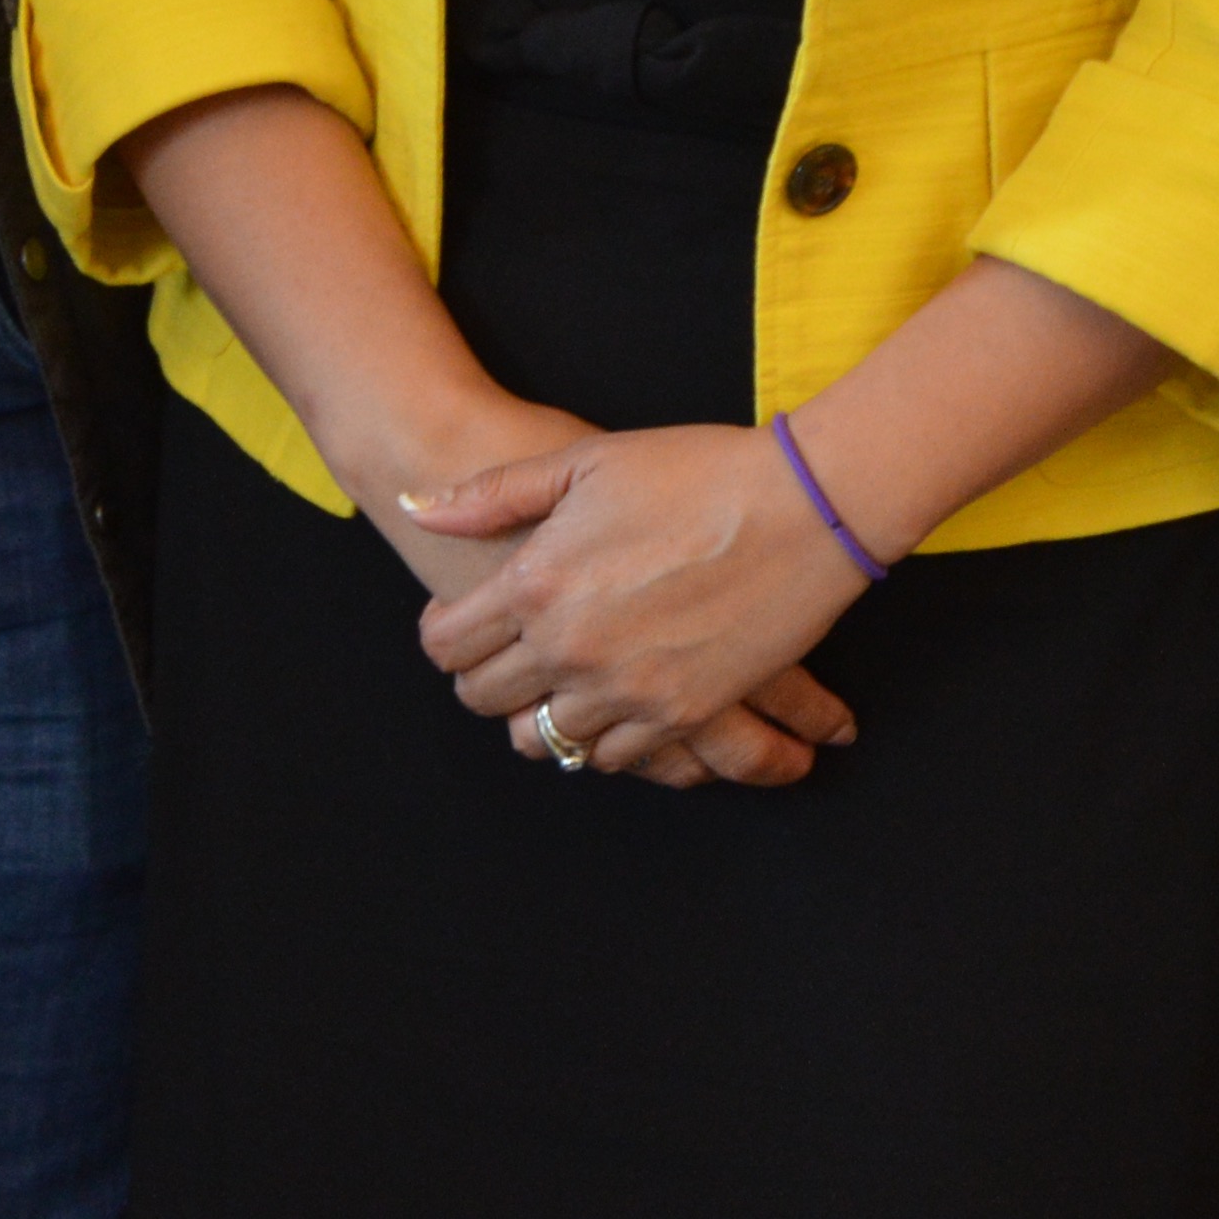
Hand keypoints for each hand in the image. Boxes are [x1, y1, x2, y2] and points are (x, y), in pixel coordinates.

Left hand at [407, 424, 872, 791]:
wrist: (802, 506)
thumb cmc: (694, 470)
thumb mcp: (584, 461)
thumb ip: (492, 493)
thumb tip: (416, 505)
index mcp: (535, 584)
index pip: (448, 645)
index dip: (442, 636)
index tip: (457, 625)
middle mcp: (568, 649)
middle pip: (485, 700)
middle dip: (483, 680)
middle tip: (503, 657)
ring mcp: (625, 691)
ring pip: (544, 740)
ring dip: (540, 715)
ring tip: (556, 685)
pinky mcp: (680, 715)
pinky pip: (613, 757)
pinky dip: (602, 738)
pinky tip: (610, 703)